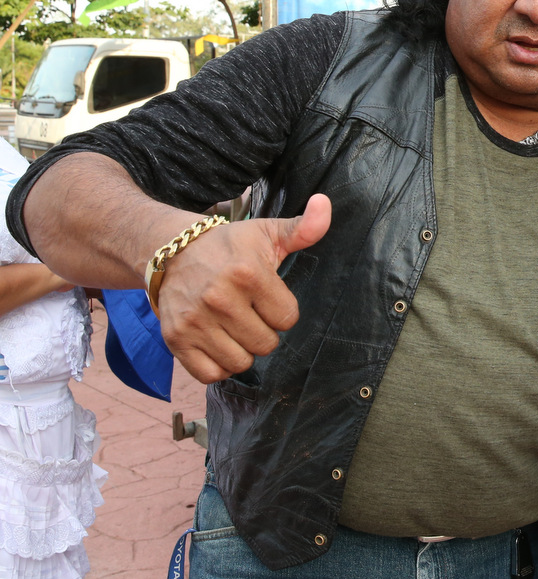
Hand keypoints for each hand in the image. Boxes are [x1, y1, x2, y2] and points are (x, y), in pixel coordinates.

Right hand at [158, 194, 331, 383]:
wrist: (172, 251)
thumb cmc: (228, 246)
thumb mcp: (267, 232)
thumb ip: (304, 227)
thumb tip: (325, 204)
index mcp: (247, 273)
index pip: (288, 318)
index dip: (282, 310)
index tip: (267, 297)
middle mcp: (219, 299)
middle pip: (266, 344)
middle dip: (264, 331)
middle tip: (250, 313)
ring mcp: (195, 321)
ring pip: (240, 362)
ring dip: (243, 350)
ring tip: (235, 328)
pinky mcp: (175, 339)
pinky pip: (210, 374)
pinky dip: (219, 366)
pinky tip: (219, 344)